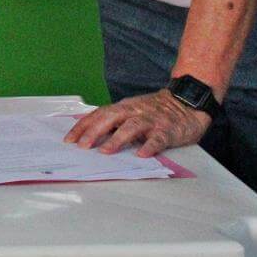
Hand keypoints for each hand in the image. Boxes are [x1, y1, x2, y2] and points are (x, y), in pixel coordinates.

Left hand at [63, 89, 211, 156]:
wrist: (187, 101)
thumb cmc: (156, 110)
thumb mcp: (131, 111)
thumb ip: (114, 121)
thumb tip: (89, 134)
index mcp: (124, 107)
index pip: (99, 114)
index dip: (83, 126)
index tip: (69, 139)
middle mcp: (135, 111)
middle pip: (111, 118)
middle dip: (94, 131)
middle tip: (82, 146)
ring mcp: (151, 120)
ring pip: (132, 127)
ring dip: (117, 139)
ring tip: (106, 151)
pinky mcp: (167, 131)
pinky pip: (158, 139)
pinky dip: (149, 147)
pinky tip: (142, 155)